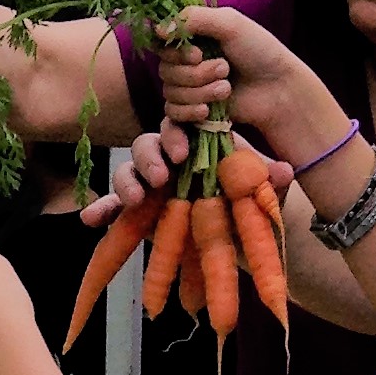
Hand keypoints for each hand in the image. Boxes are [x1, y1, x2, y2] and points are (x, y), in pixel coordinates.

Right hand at [84, 125, 287, 227]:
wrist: (246, 245)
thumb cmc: (254, 209)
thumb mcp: (266, 194)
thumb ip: (270, 180)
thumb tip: (284, 169)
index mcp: (198, 148)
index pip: (179, 129)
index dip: (176, 136)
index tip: (182, 153)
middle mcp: (171, 163)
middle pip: (147, 145)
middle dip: (149, 158)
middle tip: (161, 178)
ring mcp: (152, 188)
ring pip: (127, 172)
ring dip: (126, 182)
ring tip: (134, 200)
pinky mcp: (139, 215)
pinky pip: (114, 209)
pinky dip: (101, 210)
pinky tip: (91, 218)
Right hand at [150, 4, 346, 163]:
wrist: (277, 90)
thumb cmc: (259, 51)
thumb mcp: (230, 23)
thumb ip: (193, 18)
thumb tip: (158, 29)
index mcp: (193, 36)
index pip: (161, 42)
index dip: (175, 52)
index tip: (197, 53)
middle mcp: (187, 61)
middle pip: (165, 70)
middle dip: (196, 74)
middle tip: (225, 69)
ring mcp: (188, 87)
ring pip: (170, 92)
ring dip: (200, 91)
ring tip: (226, 89)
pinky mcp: (191, 110)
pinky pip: (172, 113)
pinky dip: (190, 111)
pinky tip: (209, 110)